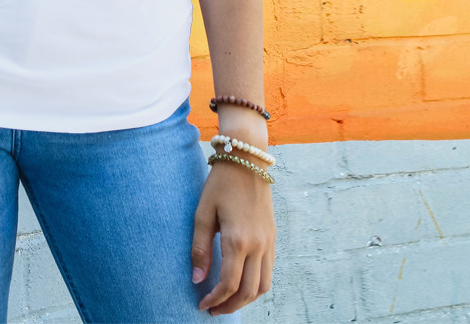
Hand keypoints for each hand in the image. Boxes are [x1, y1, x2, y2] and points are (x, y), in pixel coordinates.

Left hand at [191, 158, 275, 315]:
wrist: (247, 160)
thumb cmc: (220, 184)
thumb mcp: (203, 213)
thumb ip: (199, 248)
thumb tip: (197, 280)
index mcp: (237, 240)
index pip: (228, 284)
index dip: (215, 300)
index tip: (202, 304)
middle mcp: (257, 245)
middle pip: (248, 292)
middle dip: (230, 306)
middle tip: (213, 309)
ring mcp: (268, 242)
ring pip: (263, 286)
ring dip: (245, 299)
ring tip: (227, 301)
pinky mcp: (273, 237)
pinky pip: (269, 271)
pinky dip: (256, 285)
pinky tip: (240, 282)